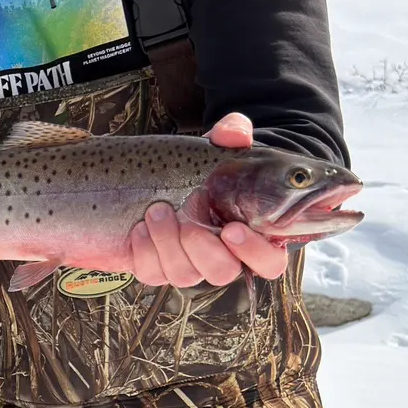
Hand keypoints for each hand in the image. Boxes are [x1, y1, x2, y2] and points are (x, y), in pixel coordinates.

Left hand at [127, 112, 288, 287]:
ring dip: (168, 243)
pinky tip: (139, 228)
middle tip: (188, 220)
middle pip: (223, 272)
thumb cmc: (198, 171)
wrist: (153, 180)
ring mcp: (187, 264)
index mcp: (248, 234)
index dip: (255, 252)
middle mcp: (219, 256)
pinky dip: (144, 251)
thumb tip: (236, 132)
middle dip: (203, 247)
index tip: (232, 229)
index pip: (269, 262)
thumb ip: (231, 137)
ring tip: (157, 211)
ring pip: (185, 274)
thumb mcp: (215, 150)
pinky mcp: (155, 268)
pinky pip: (152, 273)